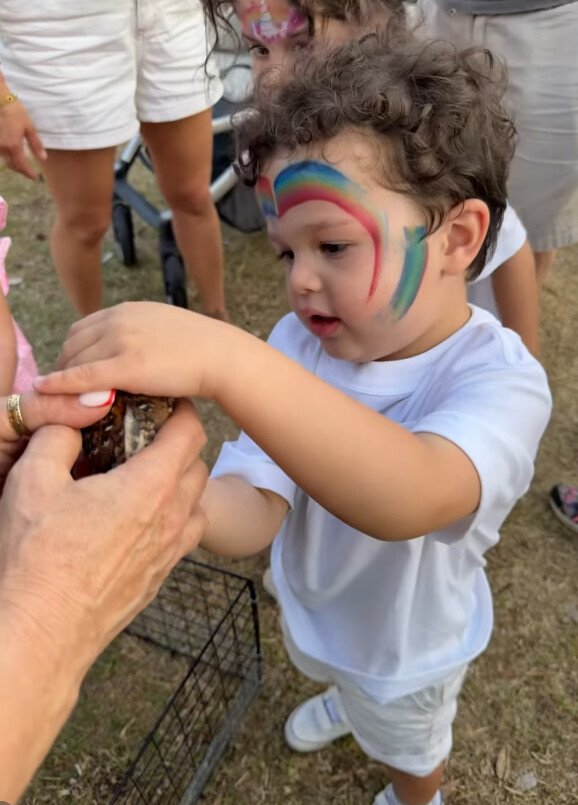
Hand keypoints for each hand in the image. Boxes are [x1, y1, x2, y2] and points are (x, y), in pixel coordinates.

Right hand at [0, 99, 46, 179]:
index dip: (29, 174)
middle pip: (12, 165)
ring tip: (22, 162)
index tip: (35, 177)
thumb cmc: (15, 111)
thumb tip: (43, 158)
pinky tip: (12, 152)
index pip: (22, 166)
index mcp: (14, 146)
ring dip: (14, 163)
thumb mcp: (29, 127)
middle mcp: (2, 148)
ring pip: (5, 159)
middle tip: (29, 171)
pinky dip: (7, 155)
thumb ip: (36, 144)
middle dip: (21, 170)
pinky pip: (0, 153)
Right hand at [0, 399, 207, 671]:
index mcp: (151, 486)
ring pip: (195, 502)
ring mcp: (171, 552)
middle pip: (198, 464)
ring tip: (141, 477)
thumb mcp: (33, 480)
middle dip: (177, 443)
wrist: (42, 633)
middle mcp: (172, 518)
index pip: (190, 431)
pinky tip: (138, 519)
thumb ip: (57, 436)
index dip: (180, 409)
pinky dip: (173, 517)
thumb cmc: (38, 559)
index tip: (161, 402)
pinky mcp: (160, 577)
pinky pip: (184, 535)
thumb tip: (72, 421)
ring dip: (179, 482)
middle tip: (144, 436)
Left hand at [35, 301, 236, 399]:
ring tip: (60, 399)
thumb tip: (129, 353)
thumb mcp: (163, 329)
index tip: (69, 372)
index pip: (82, 329)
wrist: (222, 356)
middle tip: (61, 392)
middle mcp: (119, 319)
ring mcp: (121, 341)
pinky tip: (46, 391)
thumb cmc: (201, 348)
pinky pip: (83, 376)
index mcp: (127, 310)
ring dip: (61, 379)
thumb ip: (140, 336)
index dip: (71, 352)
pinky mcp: (127, 365)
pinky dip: (59, 384)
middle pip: (73, 344)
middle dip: (62, 367)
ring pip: (74, 360)